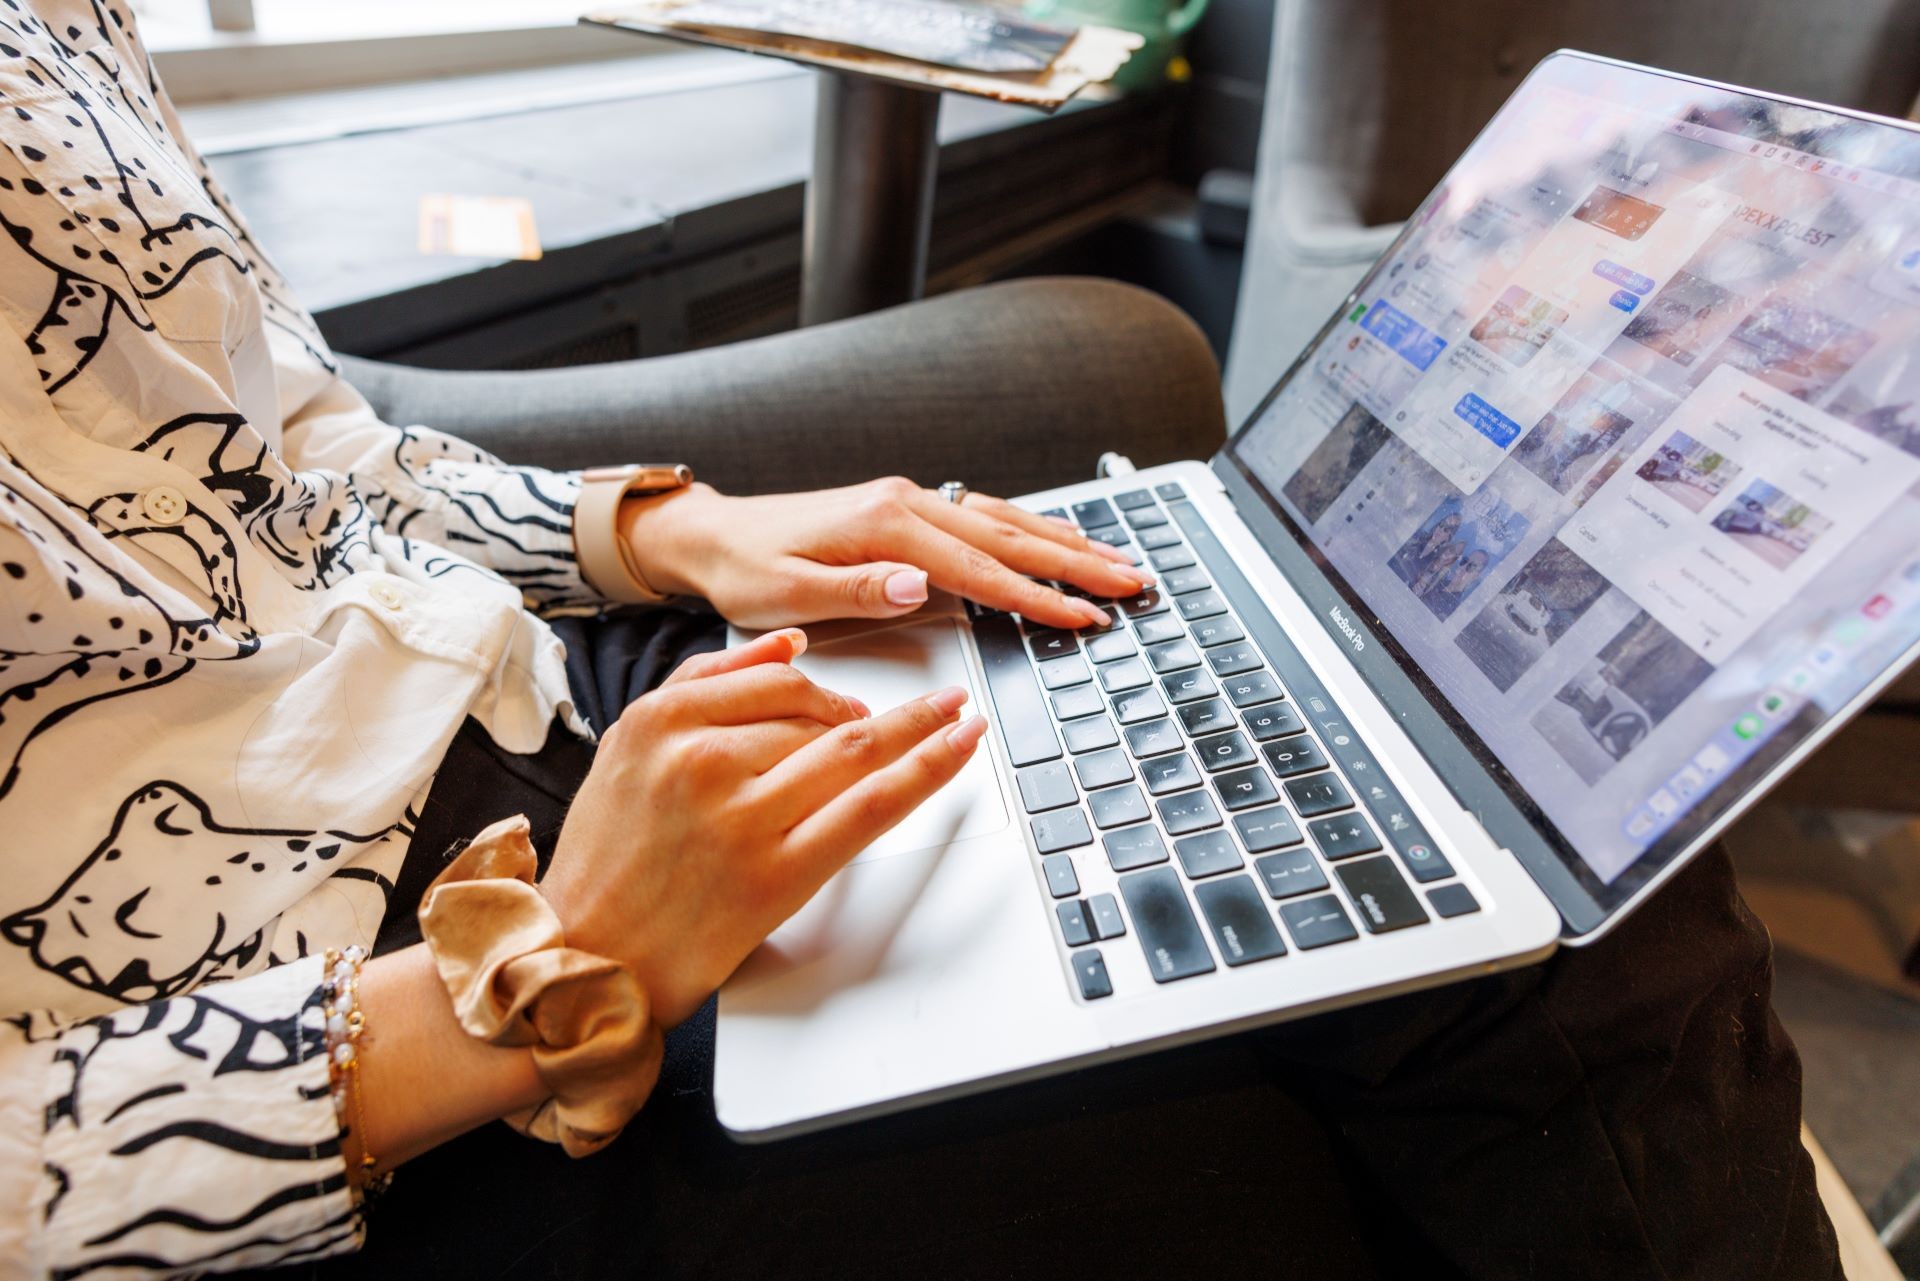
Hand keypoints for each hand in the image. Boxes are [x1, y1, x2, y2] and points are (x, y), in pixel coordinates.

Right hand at [539, 629, 986, 1027]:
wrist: (587, 957)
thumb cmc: (609, 859)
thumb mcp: (628, 748)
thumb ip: (704, 685)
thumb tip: (788, 644)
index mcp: (660, 722)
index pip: (774, 678)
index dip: (824, 686)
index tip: (851, 697)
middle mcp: (700, 761)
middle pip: (814, 712)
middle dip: (868, 714)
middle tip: (905, 720)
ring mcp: (743, 818)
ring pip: (851, 749)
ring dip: (916, 729)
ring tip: (950, 720)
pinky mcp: (778, 874)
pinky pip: (869, 807)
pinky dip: (927, 769)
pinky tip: (960, 744)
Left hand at [619, 477, 1154, 629]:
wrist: (714, 535)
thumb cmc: (745, 569)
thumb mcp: (786, 592)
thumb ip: (855, 590)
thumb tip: (916, 583)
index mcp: (885, 526)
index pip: (979, 568)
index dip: (1036, 597)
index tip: (1082, 617)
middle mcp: (906, 503)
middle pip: (1009, 536)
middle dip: (1077, 563)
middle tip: (1133, 583)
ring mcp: (910, 502)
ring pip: (1005, 521)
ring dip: (1064, 543)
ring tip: (1117, 561)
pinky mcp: (906, 509)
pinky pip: (984, 516)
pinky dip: (1029, 530)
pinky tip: (1056, 540)